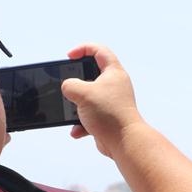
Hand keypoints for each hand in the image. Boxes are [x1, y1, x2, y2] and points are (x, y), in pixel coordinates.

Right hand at [61, 43, 144, 157]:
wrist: (124, 142)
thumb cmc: (109, 115)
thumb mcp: (83, 93)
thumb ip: (70, 85)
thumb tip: (67, 88)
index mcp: (114, 72)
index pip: (99, 50)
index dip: (83, 49)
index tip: (69, 56)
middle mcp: (115, 85)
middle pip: (92, 74)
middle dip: (76, 81)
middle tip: (67, 84)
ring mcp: (111, 102)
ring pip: (88, 97)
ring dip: (76, 105)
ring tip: (71, 110)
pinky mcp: (107, 118)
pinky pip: (89, 116)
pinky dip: (81, 123)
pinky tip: (76, 130)